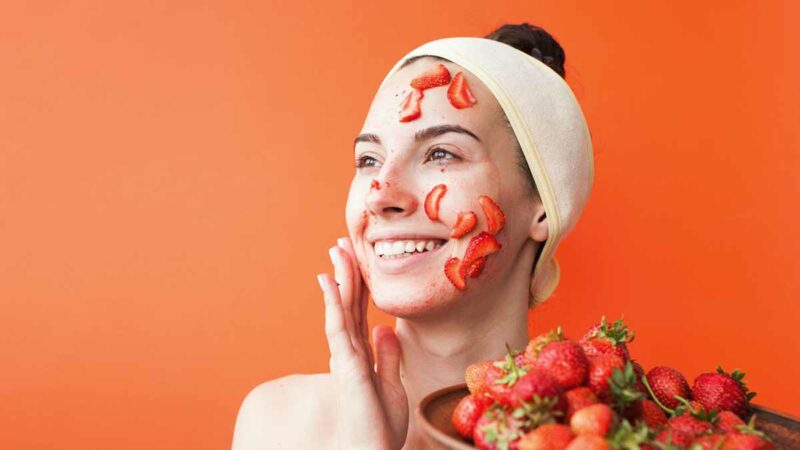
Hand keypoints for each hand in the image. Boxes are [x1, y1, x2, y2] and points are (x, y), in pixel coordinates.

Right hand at [318, 237, 408, 449]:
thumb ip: (389, 357)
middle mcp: (351, 350)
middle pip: (348, 303)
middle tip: (341, 243)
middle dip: (346, 272)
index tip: (354, 258)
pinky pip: (338, 327)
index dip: (358, 283)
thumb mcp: (393, 387)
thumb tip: (386, 328)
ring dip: (339, 278)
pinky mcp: (347, 364)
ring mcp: (346, 356)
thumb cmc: (380, 428)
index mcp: (363, 353)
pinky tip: (329, 280)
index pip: (360, 310)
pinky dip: (333, 302)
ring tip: (336, 250)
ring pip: (342, 308)